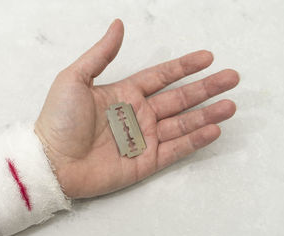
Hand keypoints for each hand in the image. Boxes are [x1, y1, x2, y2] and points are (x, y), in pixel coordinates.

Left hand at [35, 19, 238, 198]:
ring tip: (230, 105)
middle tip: (232, 78)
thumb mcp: (75, 79)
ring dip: (207, 114)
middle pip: (179, 98)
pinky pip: (175, 150)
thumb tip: (118, 25)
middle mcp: (138, 114)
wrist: (51, 161)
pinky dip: (194, 140)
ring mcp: (143, 139)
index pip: (161, 76)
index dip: (184, 67)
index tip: (207, 58)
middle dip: (206, 88)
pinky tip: (213, 130)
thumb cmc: (60, 119)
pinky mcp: (145, 162)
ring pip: (182, 124)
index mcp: (124, 93)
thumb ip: (101, 54)